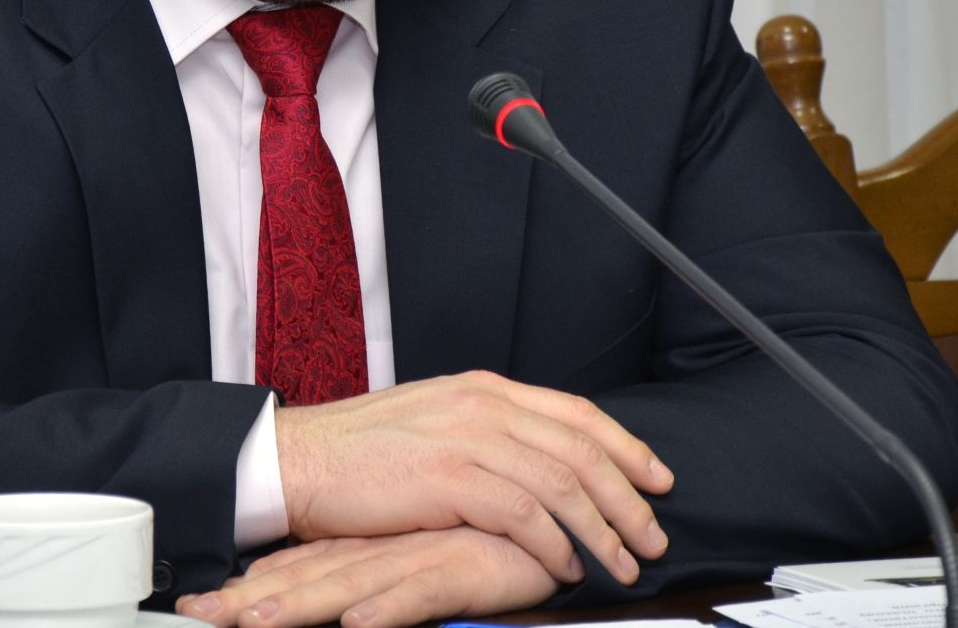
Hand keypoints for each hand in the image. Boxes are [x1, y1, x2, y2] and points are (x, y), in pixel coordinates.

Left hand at [179, 529, 558, 627]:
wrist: (562, 510)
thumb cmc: (501, 539)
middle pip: (311, 575)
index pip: (303, 566)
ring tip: (249, 623)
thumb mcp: (436, 558)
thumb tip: (348, 595)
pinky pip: (422, 587)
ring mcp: (424, 549)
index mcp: (378, 543)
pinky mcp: (464, 561)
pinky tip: (357, 621)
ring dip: (299, 605)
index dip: (251, 588)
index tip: (195, 607)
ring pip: (352, 580)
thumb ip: (395, 574)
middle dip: (251, 601)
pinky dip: (389, 605)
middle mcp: (391, 545)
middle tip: (195, 615)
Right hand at [274, 370, 671, 585]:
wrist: (300, 457)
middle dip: (628, 497)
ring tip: (620, 565)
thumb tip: (536, 459)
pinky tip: (564, 569)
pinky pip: (523, 514)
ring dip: (601, 531)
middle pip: (582, 449)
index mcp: (485, 388)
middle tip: (654, 536)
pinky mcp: (448, 478)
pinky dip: (553, 545)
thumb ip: (487, 432)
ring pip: (562, 484)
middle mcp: (484, 405)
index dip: (625, 445)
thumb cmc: (363, 451)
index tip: (657, 477)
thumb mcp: (436, 421)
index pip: (576, 412)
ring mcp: (467, 438)